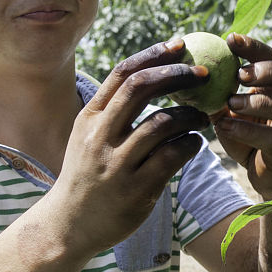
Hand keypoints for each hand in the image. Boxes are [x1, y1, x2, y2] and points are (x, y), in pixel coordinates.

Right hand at [50, 40, 208, 252]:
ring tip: (202, 117)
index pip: (122, 73)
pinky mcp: (135, 189)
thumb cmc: (87, 175)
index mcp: (90, 118)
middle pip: (141, 88)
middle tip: (204, 73)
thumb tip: (152, 76)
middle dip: (176, 75)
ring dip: (189, 115)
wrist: (68, 226)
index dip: (154, 54)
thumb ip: (114, 111)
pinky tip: (194, 144)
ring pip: (162, 123)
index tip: (180, 45)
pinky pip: (172, 157)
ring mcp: (116, 164)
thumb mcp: (88, 138)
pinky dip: (190, 145)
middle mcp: (100, 136)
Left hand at [213, 33, 271, 200]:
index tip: (230, 39)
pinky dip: (248, 130)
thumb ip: (215, 89)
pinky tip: (225, 126)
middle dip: (269, 70)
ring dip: (258, 102)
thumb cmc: (245, 135)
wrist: (264, 175)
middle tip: (240, 74)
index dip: (254, 46)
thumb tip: (183, 67)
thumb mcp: (228, 109)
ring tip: (230, 103)